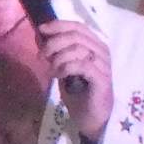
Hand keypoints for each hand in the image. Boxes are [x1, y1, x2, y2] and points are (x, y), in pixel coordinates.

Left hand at [36, 19, 113, 139]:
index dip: (58, 25)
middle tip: (42, 56)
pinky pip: (82, 65)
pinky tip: (58, 75)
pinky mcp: (102, 79)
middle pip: (75, 36)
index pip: (78, 26)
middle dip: (54, 43)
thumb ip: (56, 53)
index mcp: (94, 45)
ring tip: (51, 69)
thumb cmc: (79, 94)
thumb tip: (40, 37)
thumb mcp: (63, 69)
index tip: (41, 29)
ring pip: (78, 49)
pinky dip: (65, 68)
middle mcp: (101, 51)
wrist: (91, 118)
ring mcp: (103, 65)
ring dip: (58, 57)